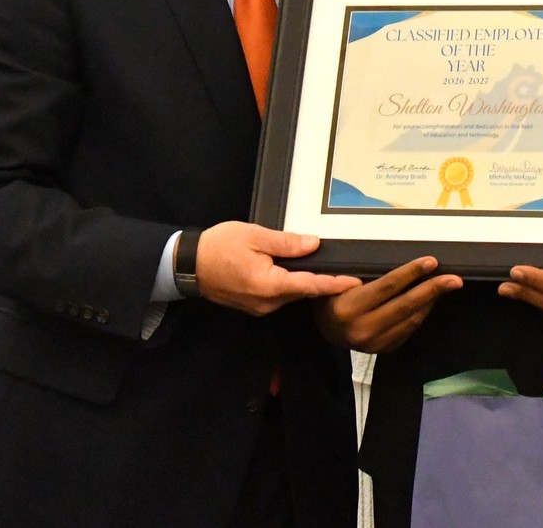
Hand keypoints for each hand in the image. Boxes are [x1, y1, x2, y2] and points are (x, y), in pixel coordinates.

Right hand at [193, 221, 361, 315]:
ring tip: (323, 267)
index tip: (355, 282)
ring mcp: (260, 307)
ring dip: (305, 282)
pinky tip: (295, 271)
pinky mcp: (253, 305)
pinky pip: (279, 294)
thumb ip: (287, 243)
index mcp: (269, 285)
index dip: (335, 284)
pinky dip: (290, 284)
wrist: (187, 265)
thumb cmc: (219, 246)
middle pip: (303, 291)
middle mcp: (267, 303)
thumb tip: (314, 244)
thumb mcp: (255, 236)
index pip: (310, 285)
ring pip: (291, 293)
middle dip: (323, 281)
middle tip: (345, 270)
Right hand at [315, 256, 462, 352]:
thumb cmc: (331, 295)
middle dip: (432, 290)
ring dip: (431, 301)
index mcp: (349, 308)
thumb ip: (362, 273)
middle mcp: (362, 329)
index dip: (411, 273)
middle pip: (404, 305)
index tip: (431, 261)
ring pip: (410, 319)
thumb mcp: (338, 280)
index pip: (387, 287)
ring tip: (447, 285)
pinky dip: (422, 313)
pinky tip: (431, 300)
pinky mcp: (384, 350)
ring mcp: (374, 344)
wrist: (324, 329)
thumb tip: (398, 257)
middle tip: (454, 278)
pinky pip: (409, 329)